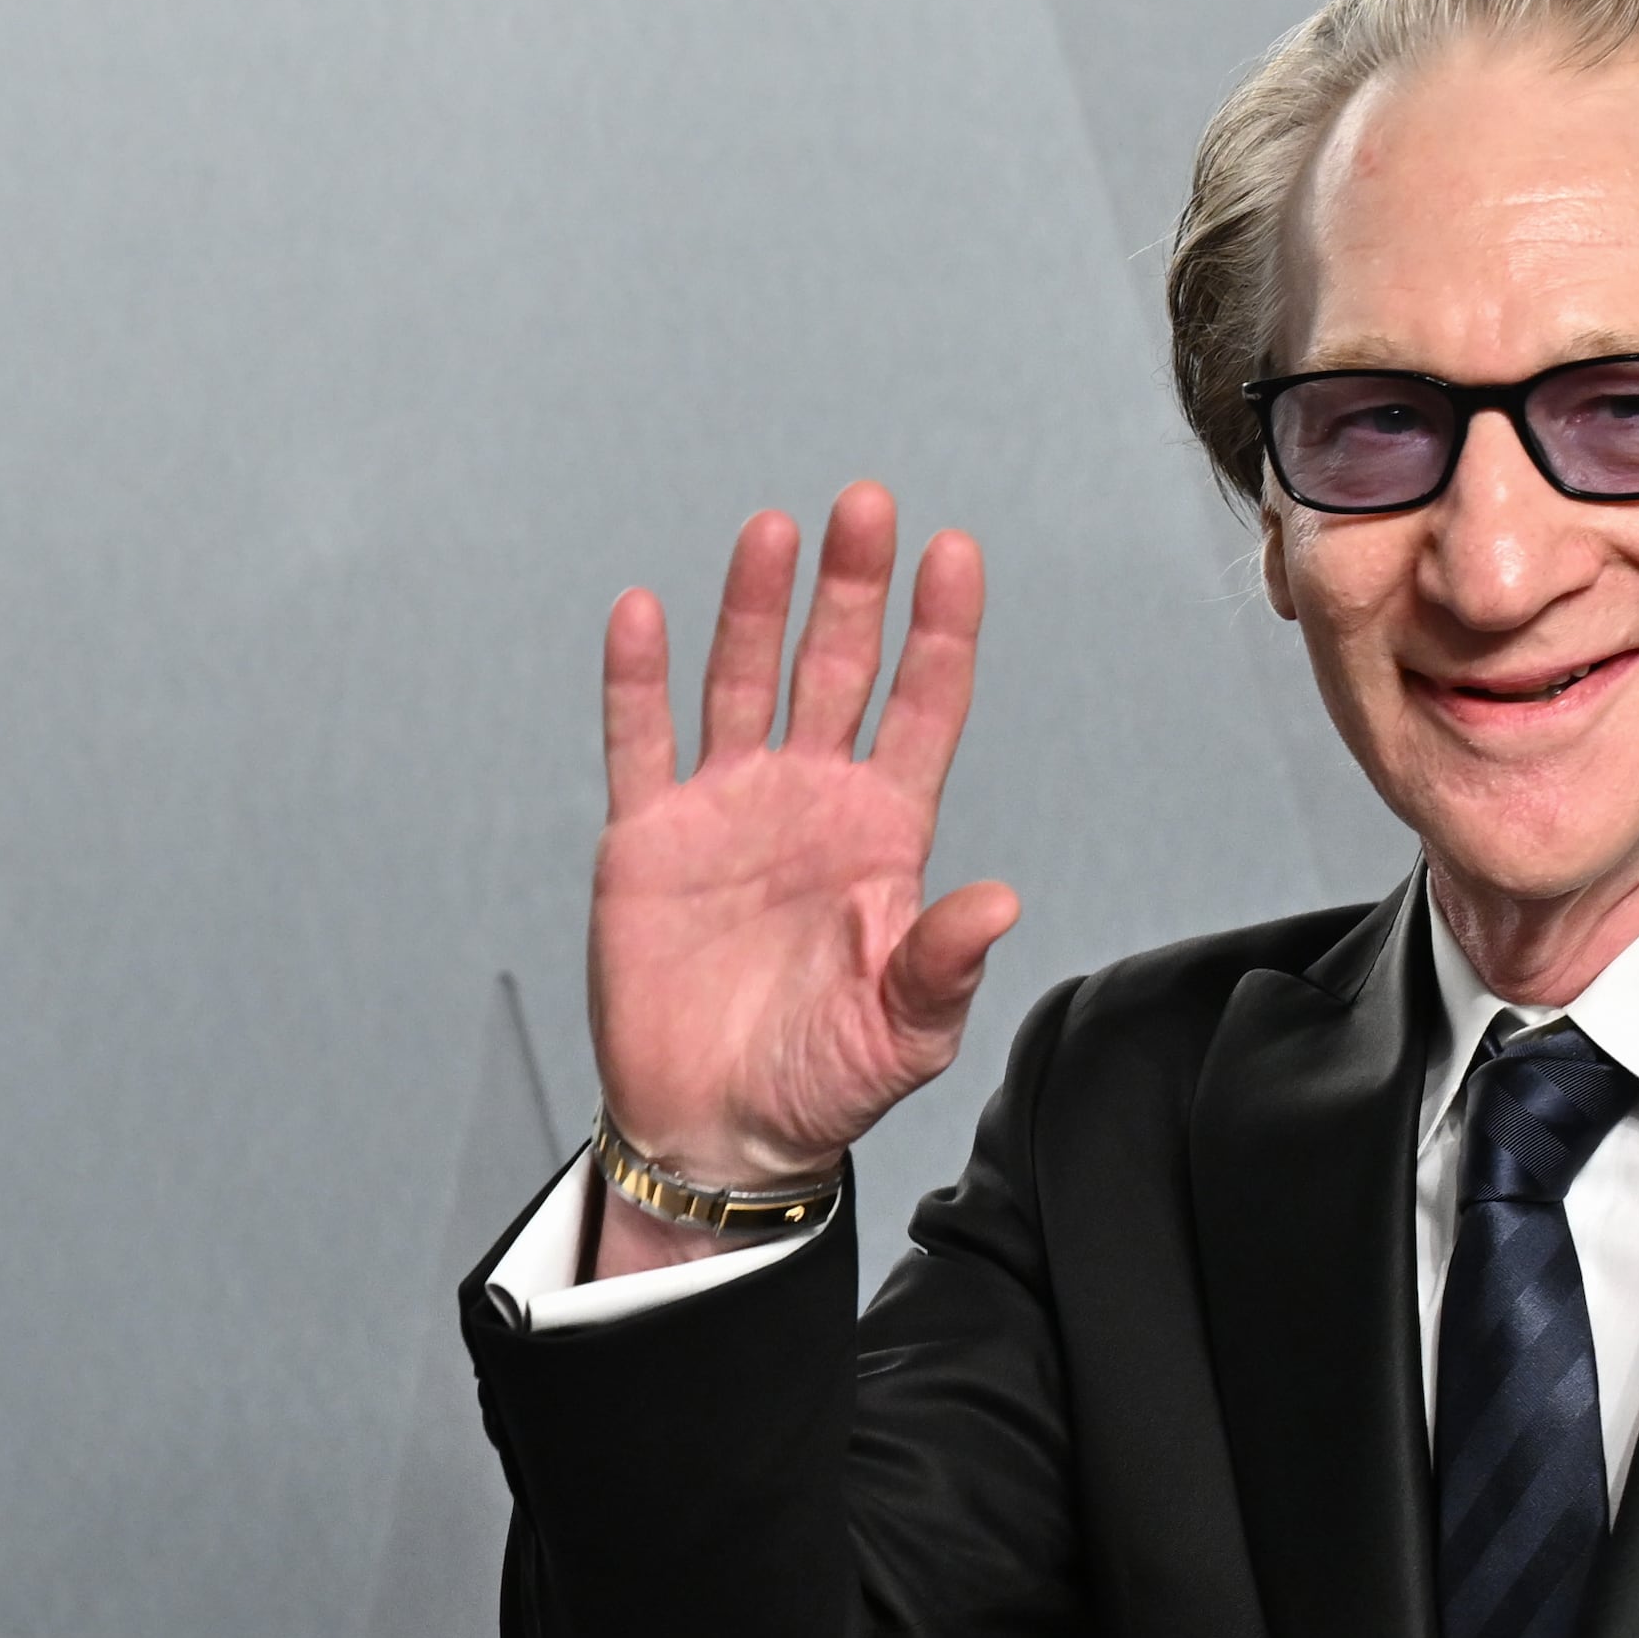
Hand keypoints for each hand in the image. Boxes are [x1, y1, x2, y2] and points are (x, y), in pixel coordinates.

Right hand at [584, 483, 1018, 1271]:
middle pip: (837, 669)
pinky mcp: (649, 839)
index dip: (939, 634)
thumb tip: (999, 902)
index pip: (921, 710)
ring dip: (756, 607)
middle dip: (853, 588)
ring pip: (743, 681)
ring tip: (772, 531)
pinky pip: (640, 741)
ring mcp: (728, 811)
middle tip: (867, 507)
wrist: (716, 1130)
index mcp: (884, 836)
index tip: (955, 555)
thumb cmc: (821, 1084)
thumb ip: (942, 962)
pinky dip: (638, 679)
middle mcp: (811, 802)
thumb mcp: (901, 1032)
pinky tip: (645, 612)